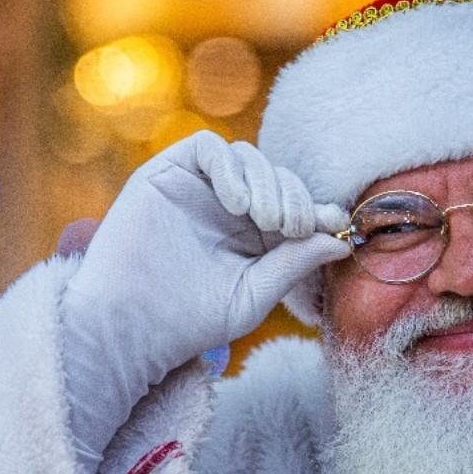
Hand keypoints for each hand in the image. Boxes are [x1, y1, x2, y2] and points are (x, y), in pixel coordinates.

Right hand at [64, 130, 347, 379]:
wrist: (131, 326)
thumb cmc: (191, 320)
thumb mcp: (255, 293)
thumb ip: (294, 264)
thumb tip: (341, 239)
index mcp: (253, 236)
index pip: (295, 206)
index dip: (318, 209)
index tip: (335, 224)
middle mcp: (227, 207)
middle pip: (277, 177)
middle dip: (295, 198)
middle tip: (293, 228)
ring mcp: (197, 188)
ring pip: (248, 157)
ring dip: (268, 183)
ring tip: (265, 219)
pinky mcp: (167, 173)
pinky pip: (207, 148)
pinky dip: (230, 168)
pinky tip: (236, 204)